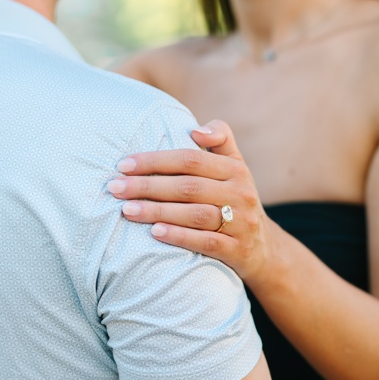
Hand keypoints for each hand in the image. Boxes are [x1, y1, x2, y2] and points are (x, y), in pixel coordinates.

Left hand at [108, 120, 271, 283]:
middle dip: (147, 186)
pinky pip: (206, 241)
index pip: (191, 159)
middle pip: (188, 186)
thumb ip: (220, 139)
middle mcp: (241, 194)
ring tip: (126, 210)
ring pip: (194, 214)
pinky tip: (155, 232)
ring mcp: (240, 223)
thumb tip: (196, 130)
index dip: (156, 160)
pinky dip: (179, 236)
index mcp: (236, 170)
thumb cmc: (235, 200)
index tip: (124, 165)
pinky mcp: (237, 249)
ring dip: (157, 211)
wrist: (264, 247)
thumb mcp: (235, 167)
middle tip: (114, 188)